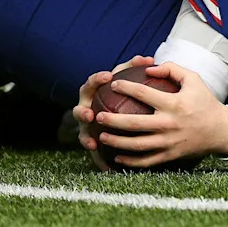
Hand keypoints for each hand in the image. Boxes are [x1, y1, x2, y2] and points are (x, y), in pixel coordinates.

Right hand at [73, 54, 153, 170]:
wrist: (114, 110)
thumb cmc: (123, 91)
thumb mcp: (127, 78)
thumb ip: (134, 67)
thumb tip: (148, 59)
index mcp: (93, 92)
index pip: (91, 83)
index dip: (97, 79)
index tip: (107, 77)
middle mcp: (87, 109)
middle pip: (79, 110)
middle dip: (82, 112)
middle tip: (90, 114)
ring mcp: (87, 127)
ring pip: (82, 133)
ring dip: (85, 138)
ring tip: (92, 143)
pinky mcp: (93, 142)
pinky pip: (95, 153)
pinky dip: (99, 159)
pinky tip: (108, 167)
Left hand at [91, 62, 227, 168]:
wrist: (220, 130)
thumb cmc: (204, 101)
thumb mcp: (193, 79)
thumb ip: (171, 69)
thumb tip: (148, 69)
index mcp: (174, 104)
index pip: (143, 94)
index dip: (125, 87)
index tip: (113, 84)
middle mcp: (169, 124)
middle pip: (134, 123)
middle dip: (112, 120)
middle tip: (97, 115)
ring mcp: (168, 142)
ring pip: (136, 145)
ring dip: (116, 141)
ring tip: (101, 135)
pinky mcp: (170, 155)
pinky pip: (146, 161)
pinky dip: (129, 161)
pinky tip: (116, 156)